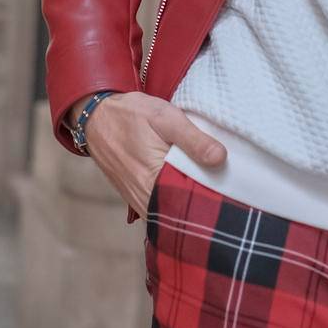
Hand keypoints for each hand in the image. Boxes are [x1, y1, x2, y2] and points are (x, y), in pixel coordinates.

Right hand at [68, 91, 226, 218]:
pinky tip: (188, 189)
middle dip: (203, 203)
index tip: (231, 190)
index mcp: (154, 178)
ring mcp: (138, 200)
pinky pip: (159, 208)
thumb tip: (220, 159)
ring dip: (188, 204)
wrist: (96, 117)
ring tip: (210, 190)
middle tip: (224, 191)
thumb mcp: (165, 117)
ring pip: (170, 212)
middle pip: (182, 211)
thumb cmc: (130, 115)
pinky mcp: (135, 198)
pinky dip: (174, 202)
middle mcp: (144, 196)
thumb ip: (193, 139)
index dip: (213, 197)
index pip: (192, 200)